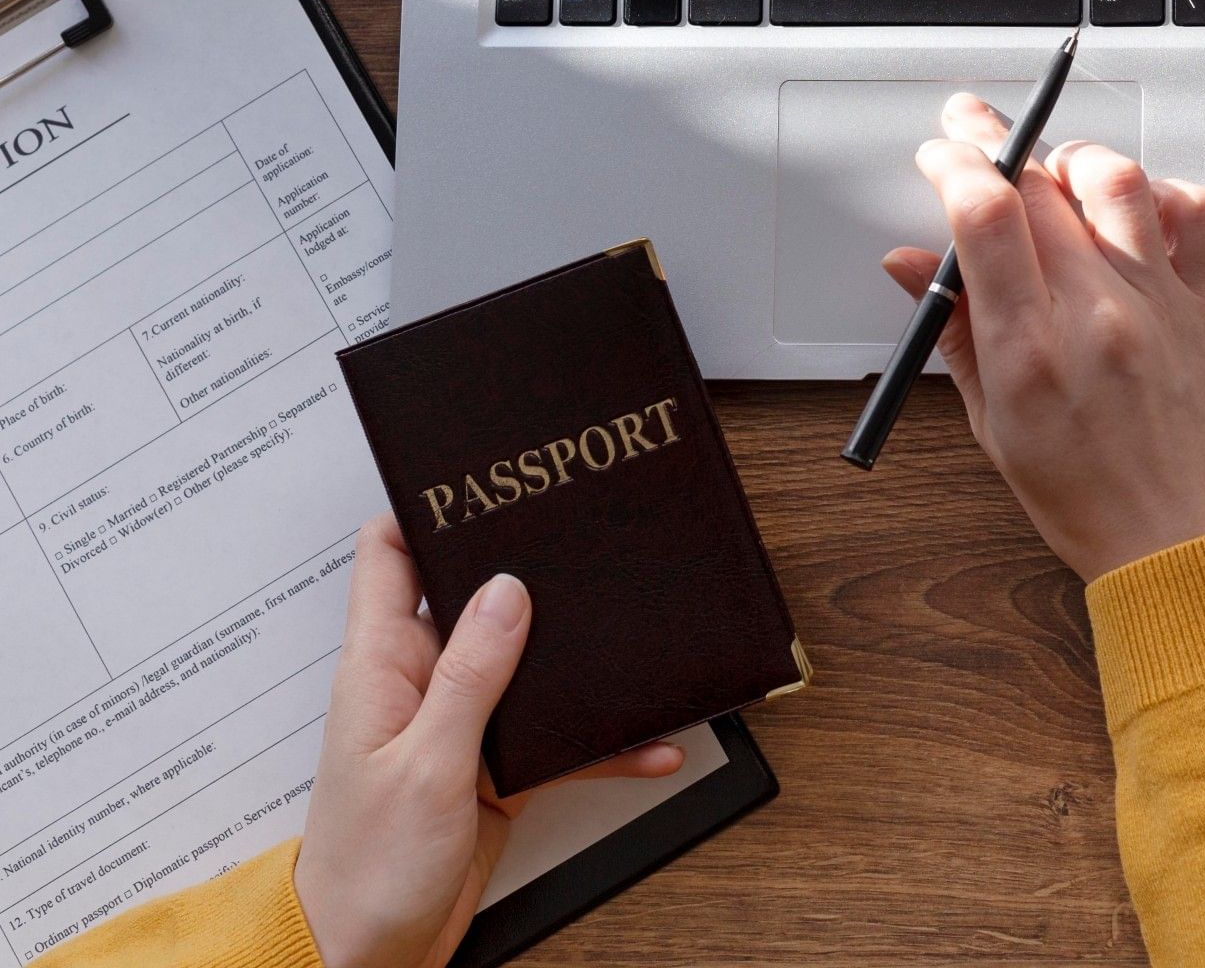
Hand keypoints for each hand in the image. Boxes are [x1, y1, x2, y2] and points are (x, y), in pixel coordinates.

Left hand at [294, 515, 686, 967]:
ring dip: (575, 658)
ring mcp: (460, 724)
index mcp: (383, 665)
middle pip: (475, 597)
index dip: (425, 506)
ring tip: (630, 635)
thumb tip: (506, 591)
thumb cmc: (368, 869)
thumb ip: (470, 676)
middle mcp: (421, 682)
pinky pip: (556, 736)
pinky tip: (646, 744)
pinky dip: (600, 740)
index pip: (388, 555)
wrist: (367, 955)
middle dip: (529, 570)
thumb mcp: (425, 765)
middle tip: (583, 541)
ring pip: (527, 664)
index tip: (480, 476)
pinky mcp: (493, 768)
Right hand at [881, 95, 1204, 581]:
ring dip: (1073, 158)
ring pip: (1116, 178)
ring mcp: (1161, 304)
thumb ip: (953, 334)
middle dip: (996, 141)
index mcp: (1030, 351)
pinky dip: (1159, 189)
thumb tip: (911, 267)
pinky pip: (1195, 211)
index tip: (940, 153)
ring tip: (1055, 172)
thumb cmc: (1089, 501)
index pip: (986, 214)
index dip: (954, 162)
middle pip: (1040, 184)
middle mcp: (1096, 315)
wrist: (1187, 545)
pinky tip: (1134, 209)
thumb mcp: (993, 425)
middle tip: (976, 132)